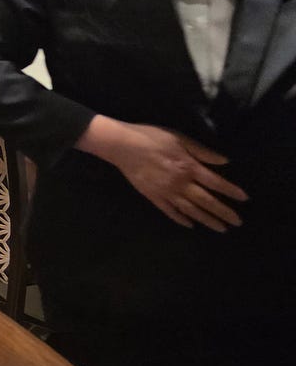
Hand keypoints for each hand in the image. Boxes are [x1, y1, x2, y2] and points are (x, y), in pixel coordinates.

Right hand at [78, 116, 247, 230]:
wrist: (122, 145)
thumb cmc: (151, 137)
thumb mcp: (179, 138)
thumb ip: (201, 151)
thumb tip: (224, 161)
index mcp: (188, 167)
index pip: (215, 182)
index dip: (231, 191)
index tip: (244, 199)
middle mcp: (180, 183)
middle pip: (206, 201)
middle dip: (223, 212)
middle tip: (237, 222)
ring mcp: (166, 192)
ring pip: (191, 210)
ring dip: (207, 220)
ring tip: (220, 228)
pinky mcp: (153, 196)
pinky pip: (170, 211)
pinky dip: (181, 219)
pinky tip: (190, 225)